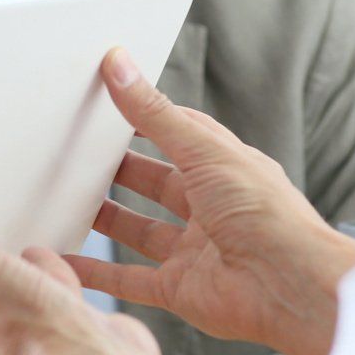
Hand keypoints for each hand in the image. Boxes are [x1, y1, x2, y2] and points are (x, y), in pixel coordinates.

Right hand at [71, 50, 354, 354]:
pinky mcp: (180, 289)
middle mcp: (211, 208)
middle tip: (80, 152)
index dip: (147, 118)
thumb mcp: (204, 151)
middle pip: (157, 183)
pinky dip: (98, 274)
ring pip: (141, 230)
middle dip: (121, 170)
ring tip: (67, 200)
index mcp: (225, 168)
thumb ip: (155, 114)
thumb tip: (120, 64)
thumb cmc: (264, 213)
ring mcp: (194, 250)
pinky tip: (66, 263)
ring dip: (107, 219)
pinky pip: (131, 279)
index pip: (181, 135)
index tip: (109, 102)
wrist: (289, 286)